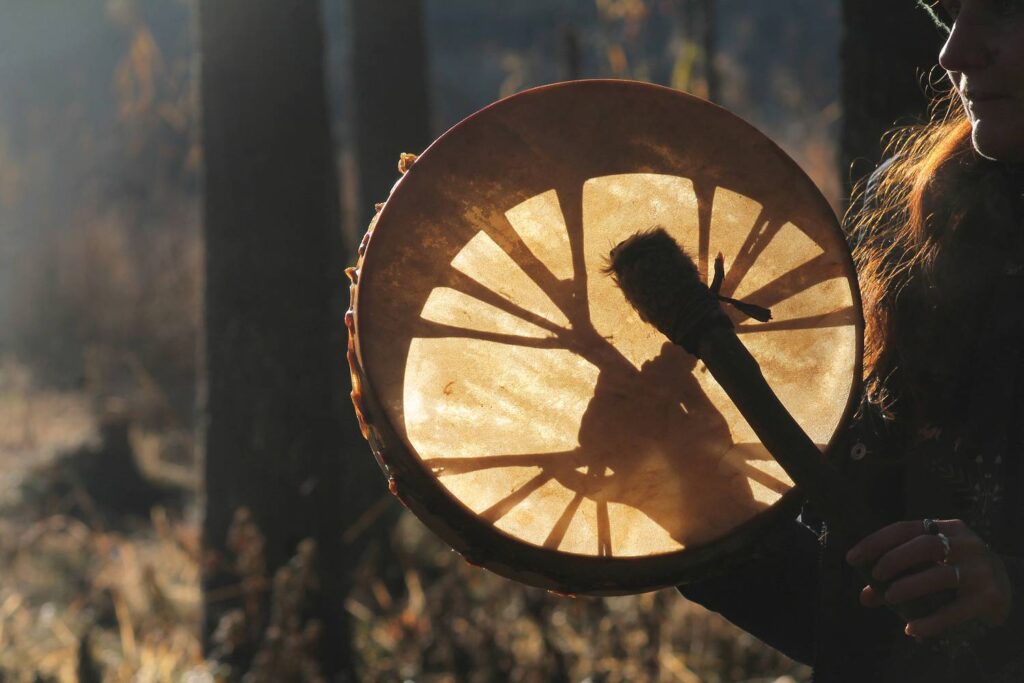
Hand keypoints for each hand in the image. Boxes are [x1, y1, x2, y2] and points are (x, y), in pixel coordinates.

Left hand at [846, 519, 1012, 637]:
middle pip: (924, 546)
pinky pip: (955, 611)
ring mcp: (979, 570)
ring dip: (909, 587)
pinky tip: (911, 629)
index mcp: (946, 528)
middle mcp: (965, 544)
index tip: (852, 557)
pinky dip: (931, 621)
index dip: (876, 542)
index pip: (905, 528)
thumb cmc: (956, 571)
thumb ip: (897, 575)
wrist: (1008, 587)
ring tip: (888, 598)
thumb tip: (864, 596)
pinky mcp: (988, 597)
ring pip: (940, 575)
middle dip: (893, 560)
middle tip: (874, 576)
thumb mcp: (930, 564)